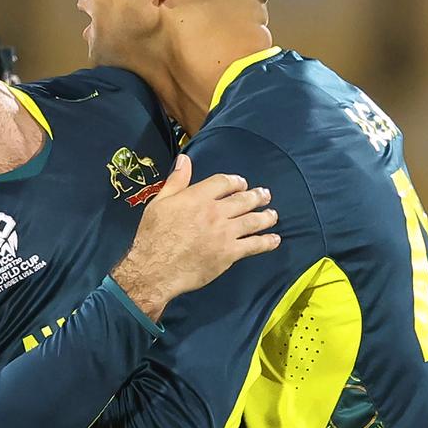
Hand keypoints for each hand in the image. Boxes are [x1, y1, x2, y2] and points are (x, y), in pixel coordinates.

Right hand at [112, 154, 279, 319]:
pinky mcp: (229, 253)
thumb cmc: (153, 236)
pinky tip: (274, 240)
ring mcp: (225, 232)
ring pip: (253, 220)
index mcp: (198, 197)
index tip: (242, 184)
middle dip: (257, 196)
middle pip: (243, 200)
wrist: (155, 267)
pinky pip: (254, 245)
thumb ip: (176, 181)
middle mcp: (215, 211)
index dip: (236, 181)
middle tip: (265, 195)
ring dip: (266, 216)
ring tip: (273, 215)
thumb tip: (185, 159)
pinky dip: (267, 242)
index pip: (224, 182)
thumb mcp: (159, 202)